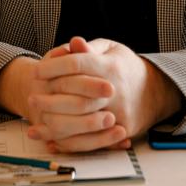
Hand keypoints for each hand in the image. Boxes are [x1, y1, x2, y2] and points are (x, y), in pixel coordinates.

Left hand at [27, 36, 181, 151]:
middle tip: (32, 98)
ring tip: (35, 122)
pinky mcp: (119, 131)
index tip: (37, 70)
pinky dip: (67, 142)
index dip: (54, 67)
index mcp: (111, 67)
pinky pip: (89, 141)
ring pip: (80, 123)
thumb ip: (90, 48)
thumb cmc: (125, 67)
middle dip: (50, 98)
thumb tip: (73, 42)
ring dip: (54, 123)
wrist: (153, 91)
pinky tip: (49, 139)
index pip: (77, 65)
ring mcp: (118, 113)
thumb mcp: (111, 49)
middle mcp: (115, 91)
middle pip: (76, 96)